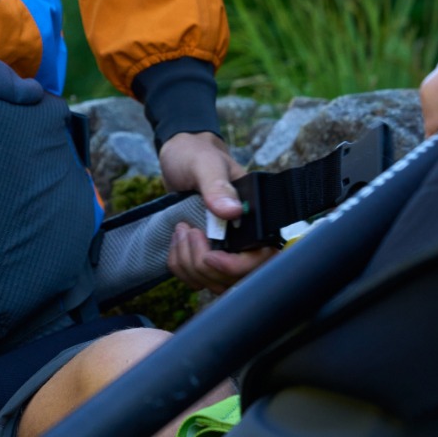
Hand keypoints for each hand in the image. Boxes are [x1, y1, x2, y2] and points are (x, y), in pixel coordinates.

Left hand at [158, 131, 275, 292]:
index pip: (260, 260)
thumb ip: (217, 186)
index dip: (235, 266)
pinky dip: (180, 266)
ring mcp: (225, 250)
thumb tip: (233, 211)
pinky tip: (176, 240)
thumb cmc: (197, 154)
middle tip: (188, 231)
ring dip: (189, 263)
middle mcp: (244, 239)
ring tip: (181, 230)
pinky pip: (195, 279)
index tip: (209, 255)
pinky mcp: (205, 255)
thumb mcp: (205, 164)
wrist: (180, 158)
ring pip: (213, 283)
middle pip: (234, 279)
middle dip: (203, 263)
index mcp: (255, 218)